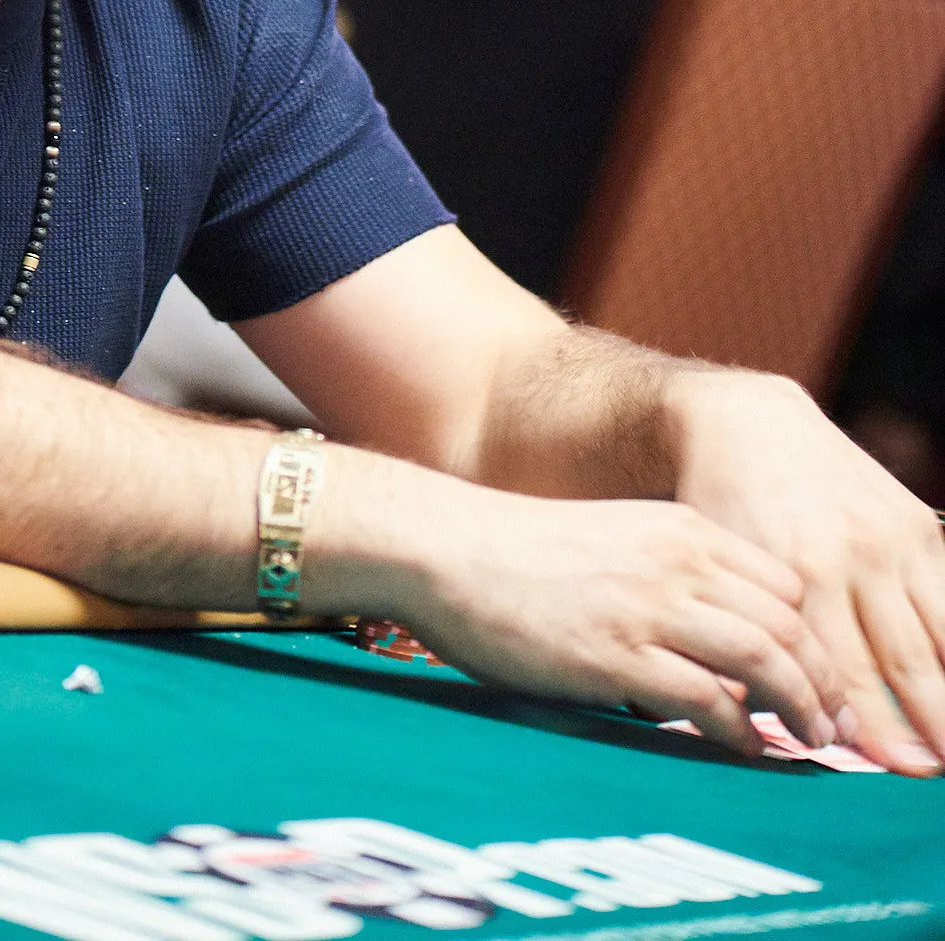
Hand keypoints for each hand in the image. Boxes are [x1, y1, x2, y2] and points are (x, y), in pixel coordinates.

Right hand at [401, 482, 843, 757]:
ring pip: (764, 663)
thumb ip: (666, 574)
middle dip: (820, 680)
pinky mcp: (618, 656)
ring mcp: (650, 608)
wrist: (448, 547)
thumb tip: (713, 635)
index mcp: (679, 528)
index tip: (818, 673)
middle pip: (789, 625)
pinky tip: (746, 749)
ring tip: (806, 741)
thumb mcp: (614, 539)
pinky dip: (740, 733)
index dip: (812, 635)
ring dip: (797, 710)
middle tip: (829, 721)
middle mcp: (677, 562)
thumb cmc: (518, 550)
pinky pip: (709, 703)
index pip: (784, 585)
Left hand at [671, 368, 944, 775]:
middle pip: (902, 661)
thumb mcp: (723, 569)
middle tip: (931, 774)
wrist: (747, 423)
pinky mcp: (916, 522)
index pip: (844, 671)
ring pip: (937, 633)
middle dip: (924, 725)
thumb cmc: (723, 506)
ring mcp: (892, 538)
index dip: (869, 727)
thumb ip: (750, 636)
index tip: (891, 770)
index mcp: (801, 573)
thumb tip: (763, 717)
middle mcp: (854, 556)